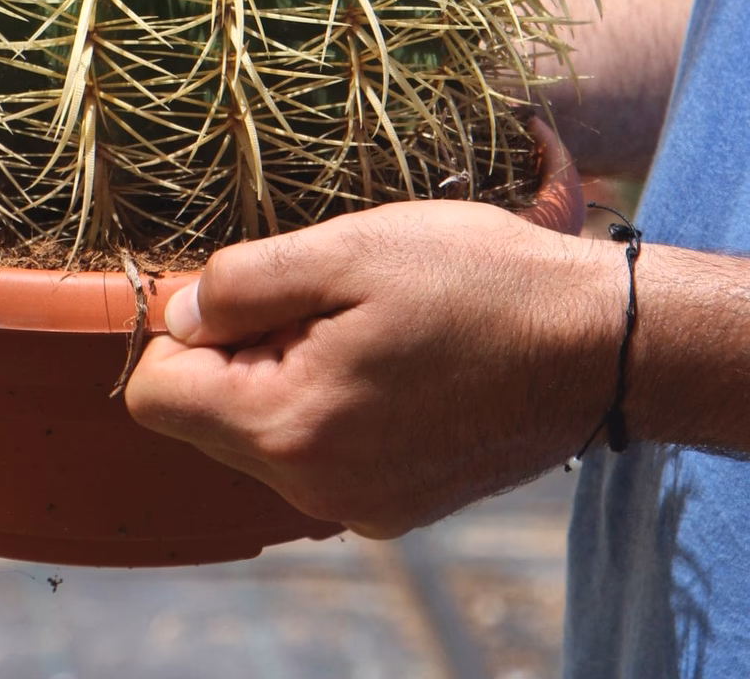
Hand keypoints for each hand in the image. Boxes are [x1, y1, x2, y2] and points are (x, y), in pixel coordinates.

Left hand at [125, 201, 623, 537]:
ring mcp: (360, 505)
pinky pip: (322, 448)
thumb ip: (242, 284)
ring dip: (291, 370)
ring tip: (368, 323)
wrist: (598, 343)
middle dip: (242, 348)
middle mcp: (315, 488)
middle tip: (325, 296)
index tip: (249, 287)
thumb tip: (175, 313)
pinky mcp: (397, 504)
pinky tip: (397, 356)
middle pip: (209, 414)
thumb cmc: (474, 280)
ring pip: (265, 430)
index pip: (157, 392)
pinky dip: (336, 399)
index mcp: (288, 427)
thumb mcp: (346, 249)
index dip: (184, 326)